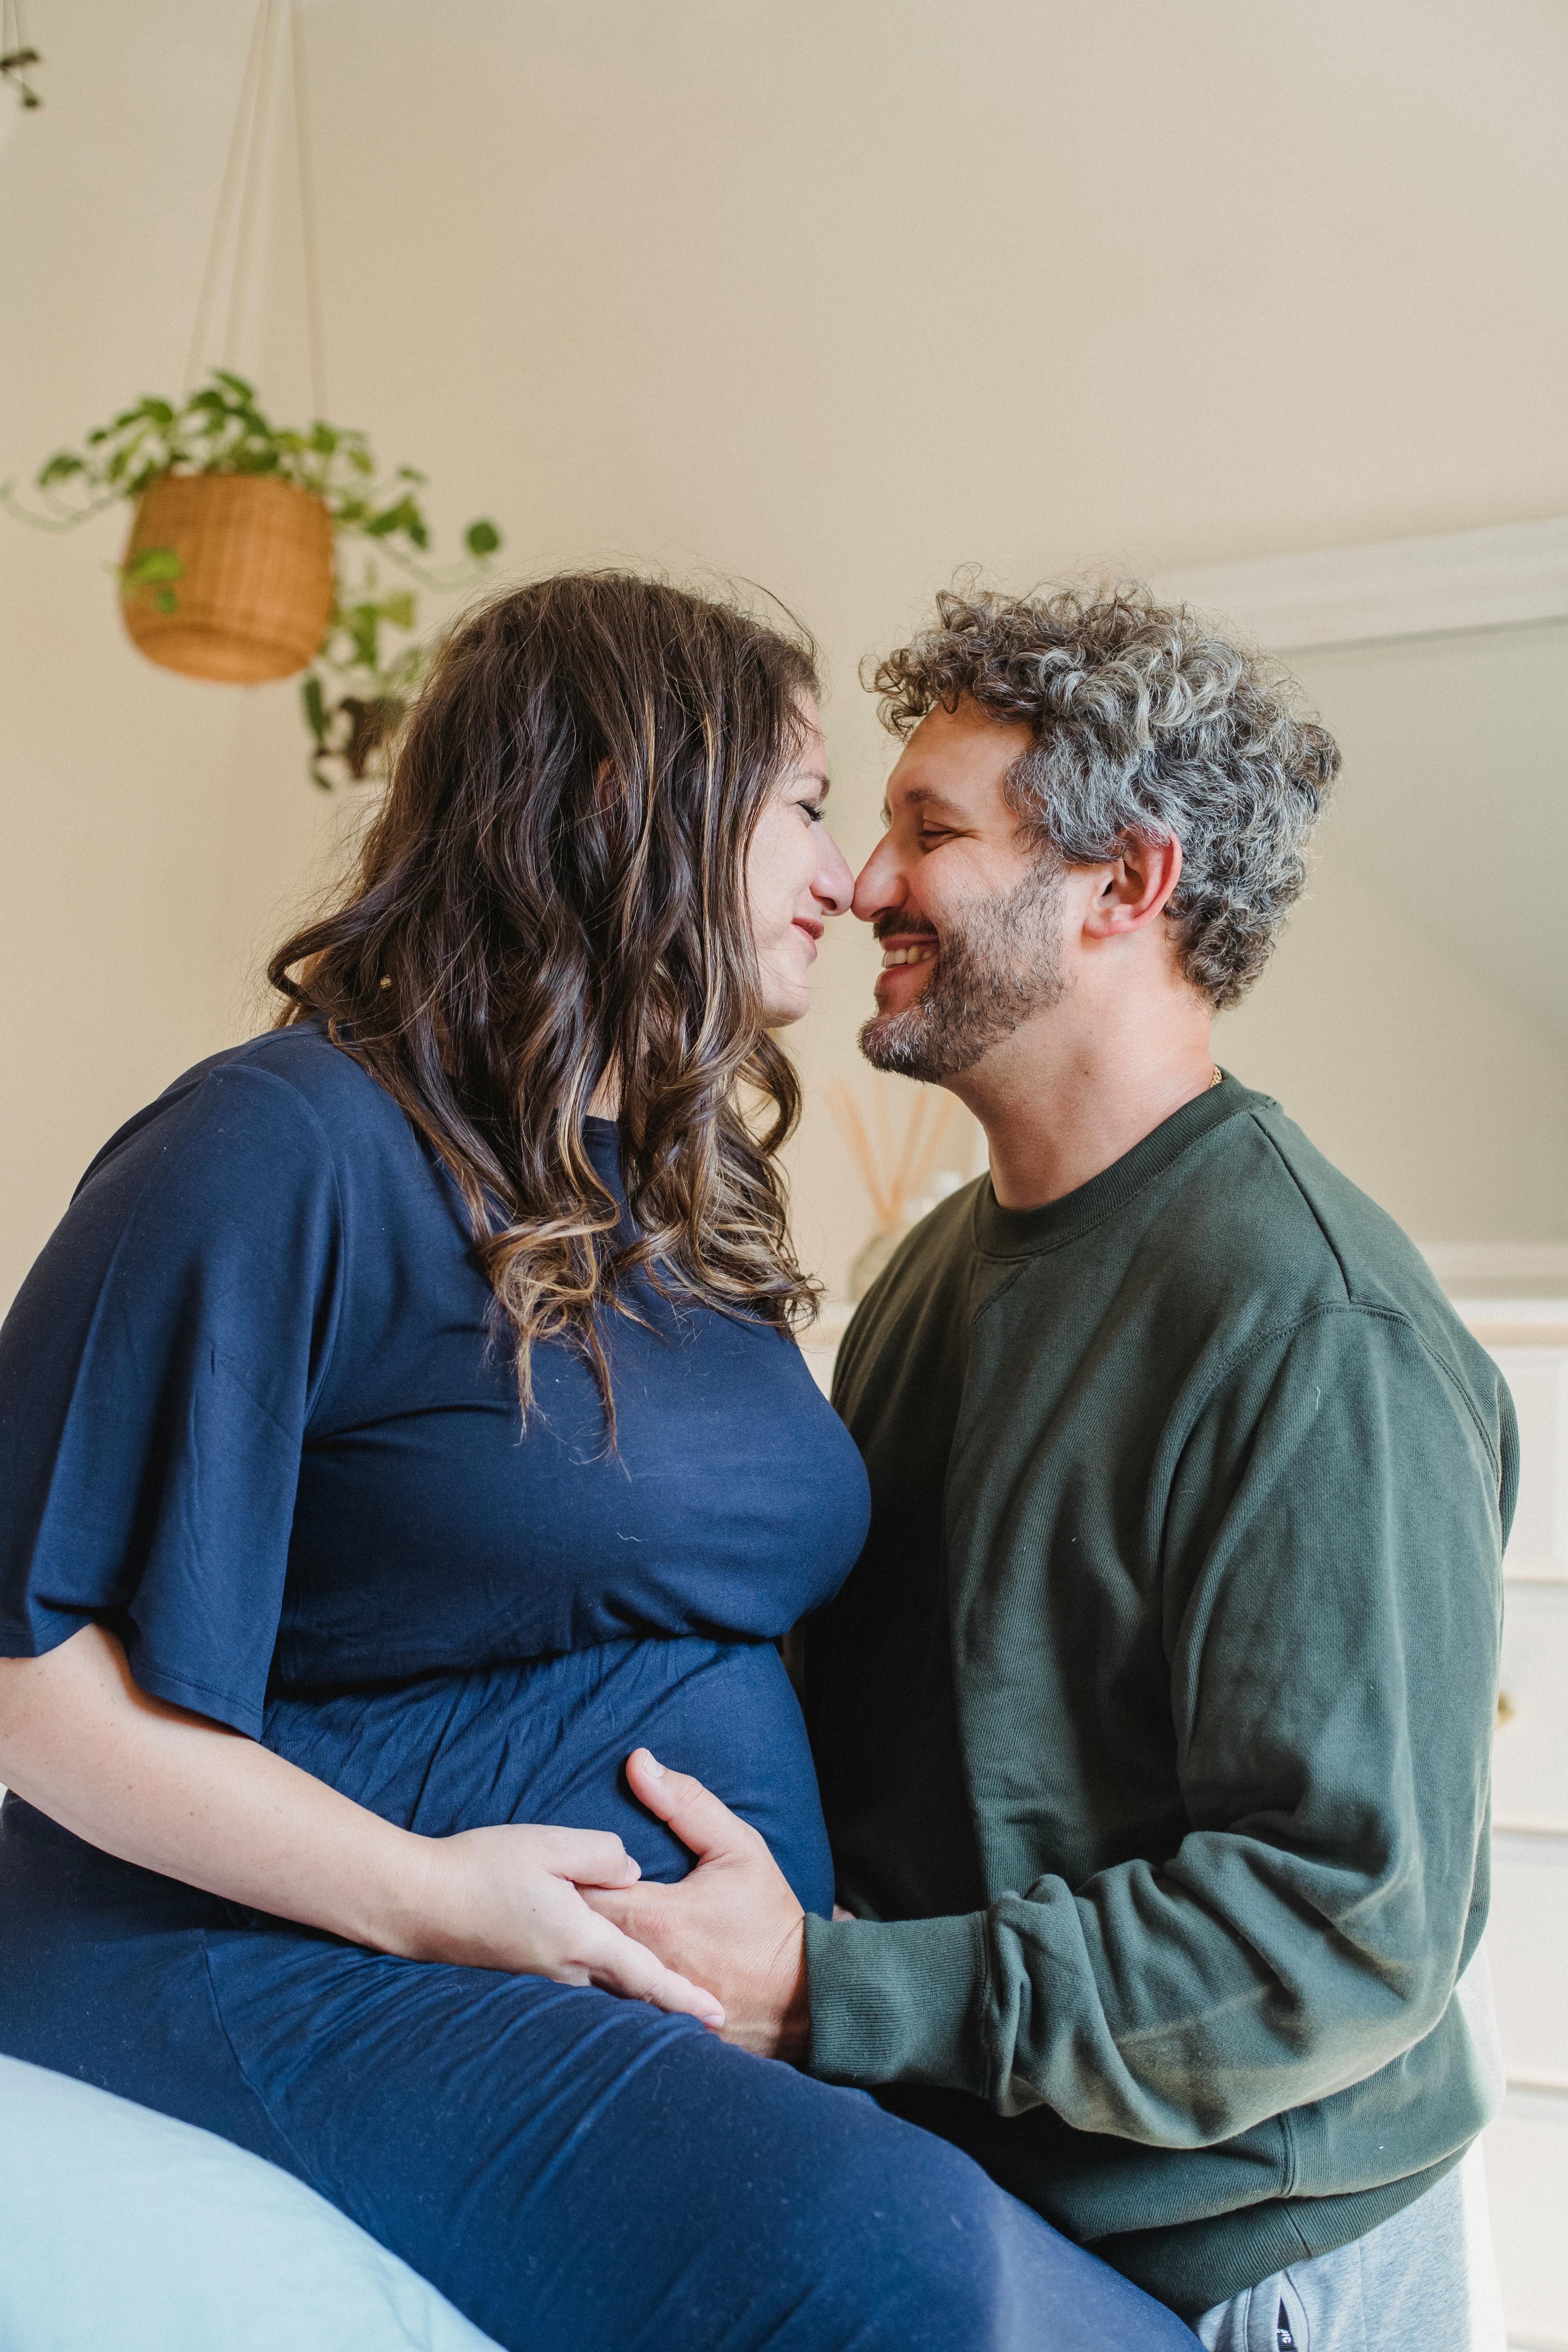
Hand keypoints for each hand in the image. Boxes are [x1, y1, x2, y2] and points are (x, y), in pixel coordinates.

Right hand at [404, 1823, 725, 2026]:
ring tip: (671, 2003)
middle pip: (629, 1992)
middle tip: (711, 2021)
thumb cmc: (482, 1868)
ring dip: (634, 1995)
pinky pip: (576, 1982)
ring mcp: (542, 1978)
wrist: (418, 1902)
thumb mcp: (548, 1844)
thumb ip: (601, 1855)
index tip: (719, 2016)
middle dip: (668, 2006)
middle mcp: (565, 1971)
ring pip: (602, 1989)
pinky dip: (602, 1985)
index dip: (685, 1997)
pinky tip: (606, 1976)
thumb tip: (633, 1873)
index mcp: (579, 1939)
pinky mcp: (524, 1973)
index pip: (646, 1975)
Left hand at [583, 1751, 808, 2060]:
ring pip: (582, 1970)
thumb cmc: (766, 1917)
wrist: (799, 1994)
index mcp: (653, 1916)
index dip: (564, 1874)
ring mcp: (641, 1999)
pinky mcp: (649, 2021)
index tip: (558, 1862)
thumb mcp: (737, 1847)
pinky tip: (589, 1966)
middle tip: (549, 1889)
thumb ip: (686, 1803)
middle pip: (572, 1931)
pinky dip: (595, 1980)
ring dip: (573, 1945)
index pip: (580, 1890)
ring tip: (559, 1925)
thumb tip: (638, 1762)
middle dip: (561, 1908)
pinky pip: (605, 2000)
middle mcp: (639, 1960)